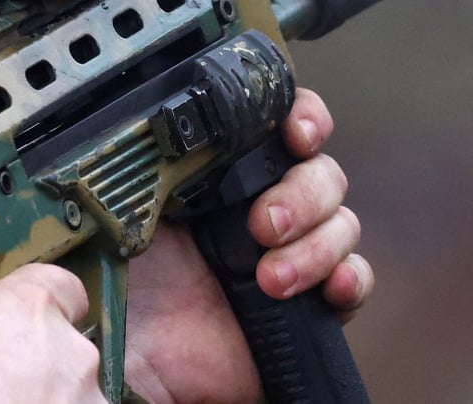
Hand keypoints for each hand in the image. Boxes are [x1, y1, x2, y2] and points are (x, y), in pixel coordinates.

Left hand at [123, 87, 373, 402]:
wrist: (133, 355)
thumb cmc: (118, 276)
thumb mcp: (130, 205)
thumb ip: (162, 159)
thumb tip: (186, 124)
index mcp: (220, 170)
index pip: (280, 124)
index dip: (302, 118)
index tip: (297, 132)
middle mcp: (258, 203)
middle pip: (320, 172)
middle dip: (303, 194)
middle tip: (263, 224)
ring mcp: (287, 250)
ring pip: (342, 222)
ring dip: (316, 246)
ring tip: (271, 279)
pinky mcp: (308, 301)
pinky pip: (354, 278)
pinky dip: (350, 279)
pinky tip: (330, 289)